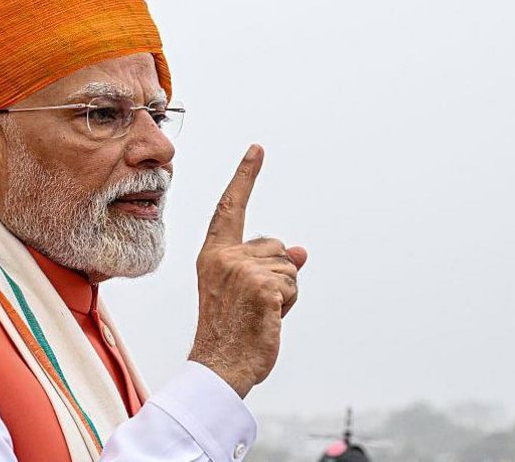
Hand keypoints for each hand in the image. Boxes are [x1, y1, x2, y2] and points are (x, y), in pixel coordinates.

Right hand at [188, 144, 307, 397]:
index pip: (231, 208)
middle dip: (278, 273)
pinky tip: (268, 319)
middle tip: (254, 305)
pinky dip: (288, 304)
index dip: (245, 177)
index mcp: (213, 254)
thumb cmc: (230, 329)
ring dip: (285, 292)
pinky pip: (293, 285)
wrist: (220, 365)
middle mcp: (225, 257)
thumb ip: (267, 265)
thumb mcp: (243, 289)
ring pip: (289, 267)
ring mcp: (243, 271)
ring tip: (259, 313)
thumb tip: (302, 251)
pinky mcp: (263, 286)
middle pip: (276, 246)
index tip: (257, 149)